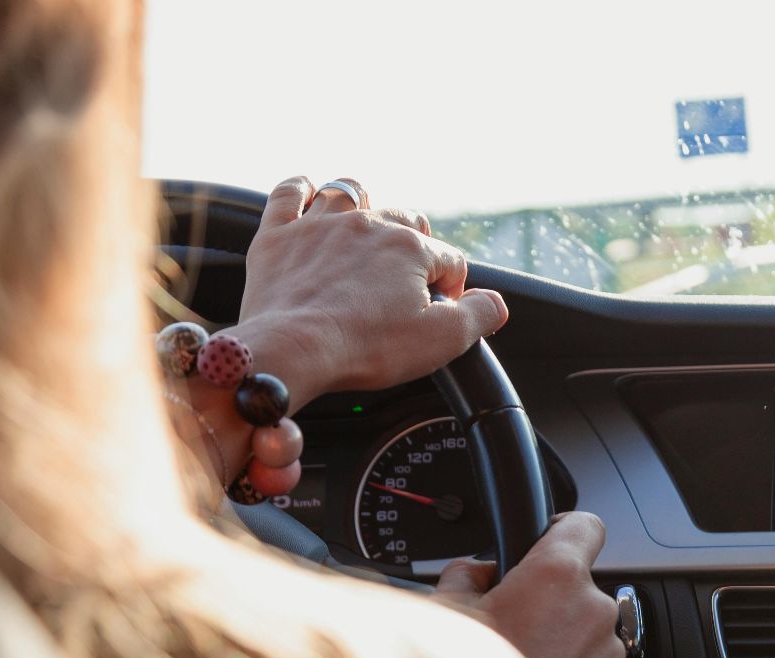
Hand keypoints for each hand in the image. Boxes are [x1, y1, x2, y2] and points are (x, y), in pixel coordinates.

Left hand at [233, 176, 508, 408]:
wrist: (293, 350)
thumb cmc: (366, 347)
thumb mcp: (443, 340)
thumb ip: (481, 315)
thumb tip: (496, 303)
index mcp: (410, 248)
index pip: (448, 259)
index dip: (450, 289)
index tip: (438, 314)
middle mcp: (368, 224)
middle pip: (404, 219)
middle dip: (414, 244)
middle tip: (407, 279)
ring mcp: (319, 225)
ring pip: (350, 192)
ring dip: (363, 206)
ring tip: (365, 230)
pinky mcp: (278, 235)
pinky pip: (289, 192)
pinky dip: (300, 190)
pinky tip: (307, 195)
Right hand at [435, 513, 627, 657]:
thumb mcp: (441, 611)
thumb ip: (465, 575)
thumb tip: (474, 572)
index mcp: (556, 576)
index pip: (585, 525)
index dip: (563, 530)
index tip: (549, 539)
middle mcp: (593, 612)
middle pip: (578, 588)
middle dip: (547, 601)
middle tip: (507, 625)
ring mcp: (607, 657)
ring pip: (586, 634)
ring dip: (560, 642)